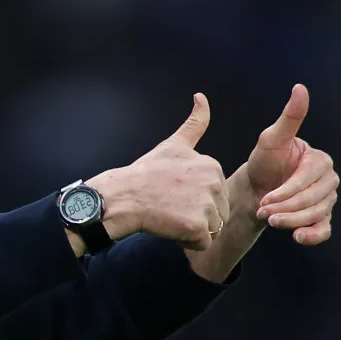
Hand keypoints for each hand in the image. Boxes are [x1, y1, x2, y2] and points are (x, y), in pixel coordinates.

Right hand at [91, 93, 227, 250]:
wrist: (123, 197)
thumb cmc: (144, 173)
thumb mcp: (173, 145)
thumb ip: (194, 123)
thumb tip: (201, 96)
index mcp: (212, 165)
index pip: (214, 193)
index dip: (193, 198)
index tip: (172, 192)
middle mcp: (214, 183)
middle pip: (217, 211)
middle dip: (196, 215)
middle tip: (170, 206)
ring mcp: (206, 205)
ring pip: (211, 228)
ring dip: (192, 229)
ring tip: (169, 216)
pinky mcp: (197, 226)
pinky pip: (203, 243)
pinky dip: (188, 242)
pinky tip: (171, 228)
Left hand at [245, 84, 338, 244]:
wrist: (255, 189)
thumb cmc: (264, 162)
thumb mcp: (271, 139)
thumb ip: (289, 118)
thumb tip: (300, 88)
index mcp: (319, 160)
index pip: (309, 178)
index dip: (288, 190)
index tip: (266, 199)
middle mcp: (327, 180)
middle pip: (314, 198)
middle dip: (286, 207)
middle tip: (263, 211)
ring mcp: (326, 200)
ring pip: (317, 214)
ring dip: (292, 220)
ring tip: (269, 220)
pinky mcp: (320, 218)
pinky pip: (324, 229)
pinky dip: (313, 235)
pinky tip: (297, 237)